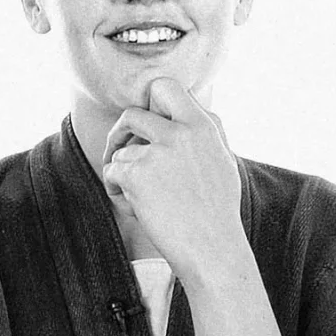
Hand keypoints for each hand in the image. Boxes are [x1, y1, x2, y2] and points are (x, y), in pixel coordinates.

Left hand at [100, 77, 244, 284]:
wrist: (212, 248)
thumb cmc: (218, 212)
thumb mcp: (224, 161)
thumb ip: (208, 132)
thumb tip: (196, 109)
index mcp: (203, 126)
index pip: (166, 87)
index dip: (150, 101)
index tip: (148, 121)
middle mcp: (179, 133)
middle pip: (132, 114)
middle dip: (120, 132)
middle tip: (119, 150)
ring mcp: (156, 152)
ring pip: (121, 151)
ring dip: (122, 172)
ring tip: (138, 198)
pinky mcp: (136, 174)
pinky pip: (112, 172)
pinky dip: (116, 190)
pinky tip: (133, 207)